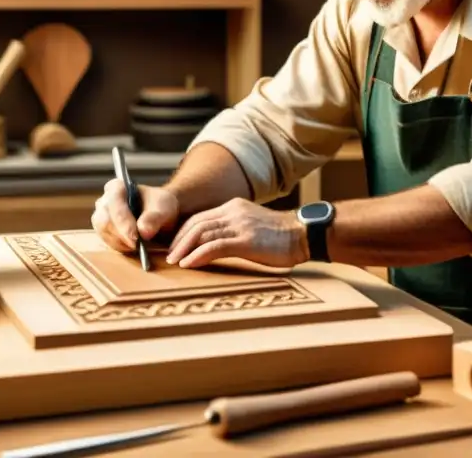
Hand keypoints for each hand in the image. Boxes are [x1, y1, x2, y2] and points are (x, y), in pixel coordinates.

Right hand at [91, 180, 179, 252]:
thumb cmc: (159, 206)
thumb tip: (143, 231)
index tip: (136, 238)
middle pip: (105, 221)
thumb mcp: (163, 208)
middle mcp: (104, 201)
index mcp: (116, 187)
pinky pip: (106, 242)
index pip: (114, 204)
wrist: (159, 214)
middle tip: (138, 246)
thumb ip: (154, 218)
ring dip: (121, 243)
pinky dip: (120, 247)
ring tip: (139, 246)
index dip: (123, 222)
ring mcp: (101, 217)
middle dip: (122, 236)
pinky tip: (133, 247)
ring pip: (104, 233)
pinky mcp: (103, 231)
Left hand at [166, 198, 308, 268]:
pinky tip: (189, 264)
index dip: (183, 232)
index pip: (200, 217)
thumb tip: (214, 245)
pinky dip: (198, 255)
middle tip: (169, 257)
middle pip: (196, 223)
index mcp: (234, 206)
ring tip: (174, 262)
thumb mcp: (253, 225)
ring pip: (202, 233)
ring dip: (184, 249)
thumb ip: (234, 229)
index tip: (174, 246)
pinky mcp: (246, 240)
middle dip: (179, 241)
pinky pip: (215, 246)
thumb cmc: (280, 236)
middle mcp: (234, 212)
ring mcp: (240, 225)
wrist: (303, 234)